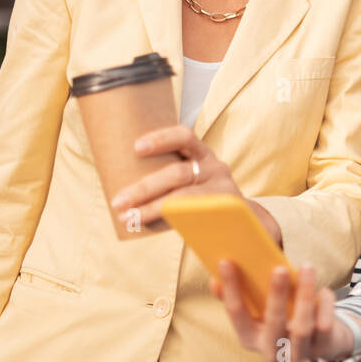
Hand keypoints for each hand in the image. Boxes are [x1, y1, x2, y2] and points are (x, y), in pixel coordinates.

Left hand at [109, 124, 241, 228]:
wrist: (242, 221)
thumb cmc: (202, 199)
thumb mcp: (191, 180)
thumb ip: (168, 177)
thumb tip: (123, 187)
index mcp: (203, 154)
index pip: (184, 137)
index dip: (161, 139)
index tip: (136, 148)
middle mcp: (215, 167)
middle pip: (177, 173)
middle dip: (144, 188)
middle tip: (118, 201)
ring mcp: (222, 190)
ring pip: (182, 196)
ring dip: (150, 208)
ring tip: (127, 217)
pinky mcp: (225, 211)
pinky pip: (193, 214)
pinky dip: (167, 220)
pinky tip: (148, 225)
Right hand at [211, 261, 355, 361]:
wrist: (321, 341)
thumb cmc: (284, 316)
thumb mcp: (261, 309)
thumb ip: (241, 295)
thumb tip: (217, 273)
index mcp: (249, 338)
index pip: (236, 313)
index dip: (230, 288)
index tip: (226, 262)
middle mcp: (271, 351)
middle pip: (273, 323)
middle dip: (276, 295)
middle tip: (279, 268)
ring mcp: (298, 353)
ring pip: (302, 327)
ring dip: (305, 295)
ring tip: (307, 267)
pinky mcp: (322, 349)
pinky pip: (325, 326)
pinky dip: (326, 305)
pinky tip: (324, 289)